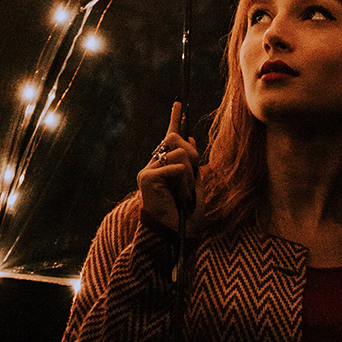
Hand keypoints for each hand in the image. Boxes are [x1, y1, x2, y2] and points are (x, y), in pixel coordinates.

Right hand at [136, 102, 198, 233]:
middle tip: (192, 180)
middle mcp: (154, 166)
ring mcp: (148, 171)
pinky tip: (179, 198)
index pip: (170, 138)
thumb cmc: (186, 218)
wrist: (176, 237)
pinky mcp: (147, 178)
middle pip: (176, 140)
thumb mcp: (195, 187)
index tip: (179, 104)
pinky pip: (176, 167)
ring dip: (190, 175)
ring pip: (179, 153)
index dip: (175, 120)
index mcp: (165, 167)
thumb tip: (190, 137)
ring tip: (184, 195)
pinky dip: (184, 182)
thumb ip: (192, 164)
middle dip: (192, 155)